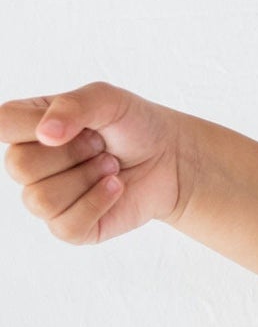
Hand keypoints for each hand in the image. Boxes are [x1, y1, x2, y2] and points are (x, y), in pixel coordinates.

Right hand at [3, 84, 193, 244]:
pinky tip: (116, 186)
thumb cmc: (135, 125)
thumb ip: (73, 106)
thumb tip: (45, 135)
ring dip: (88, 177)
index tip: (74, 123)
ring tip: (111, 165)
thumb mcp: (108, 100)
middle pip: (19, 166)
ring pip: (41, 199)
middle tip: (101, 145)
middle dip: (74, 152)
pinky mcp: (69, 227)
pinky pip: (67, 224)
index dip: (35, 124)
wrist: (173, 157)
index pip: (1, 124)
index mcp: (28, 128)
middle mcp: (29, 164)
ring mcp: (47, 198)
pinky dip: (100, 201)